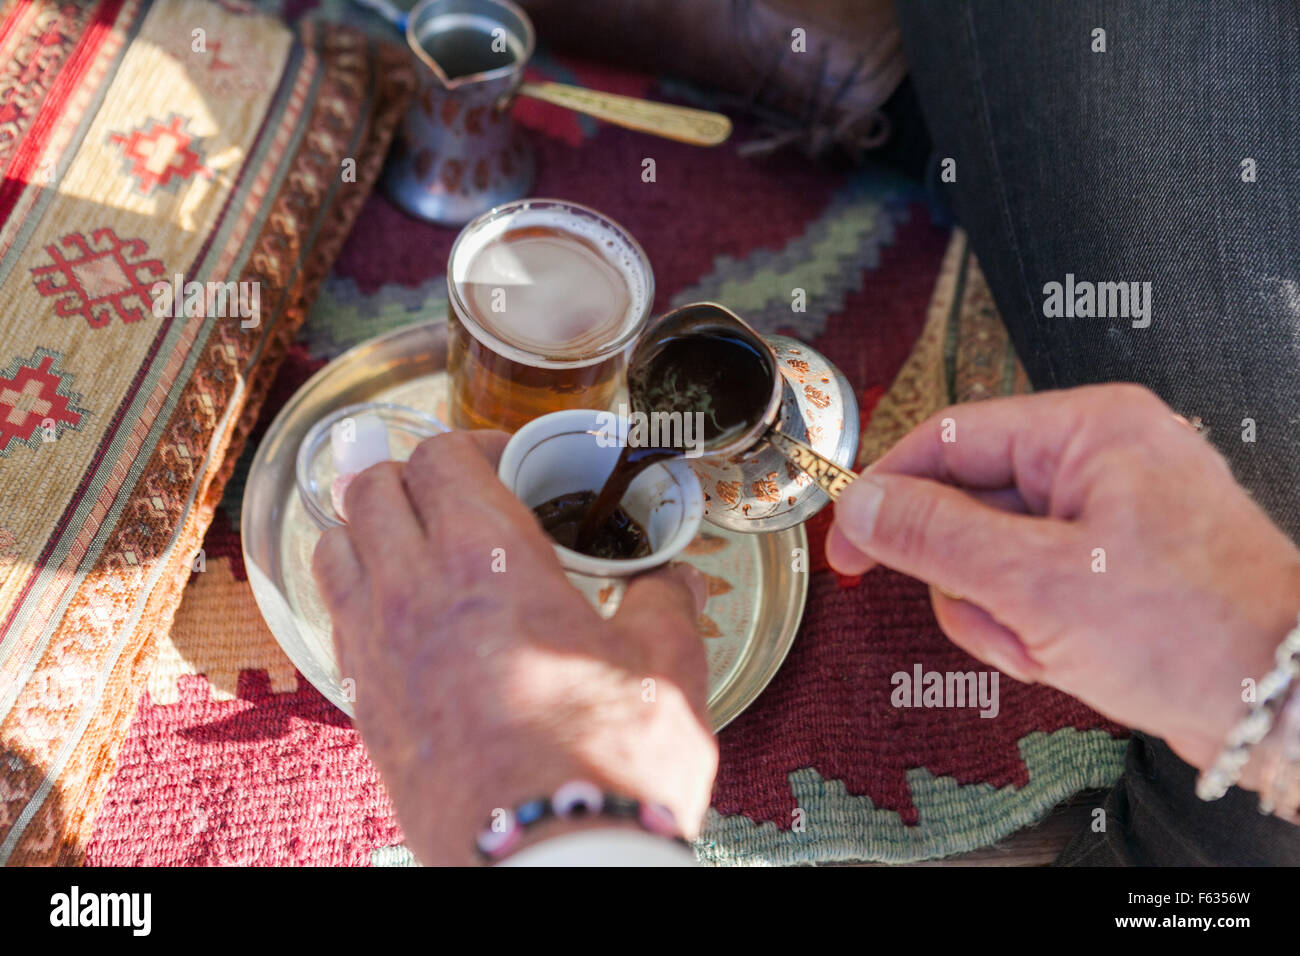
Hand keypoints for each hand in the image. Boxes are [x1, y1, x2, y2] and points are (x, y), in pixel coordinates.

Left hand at [311, 430, 716, 864]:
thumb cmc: (610, 765)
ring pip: (334, 543)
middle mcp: (414, 591)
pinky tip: (402, 612)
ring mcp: (377, 648)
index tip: (510, 464)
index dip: (476, 444)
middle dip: (416, 474)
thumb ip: (666, 603)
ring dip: (370, 525)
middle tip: (464, 498)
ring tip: (418, 544)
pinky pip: (332, 613)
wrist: (551, 867)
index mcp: (488, 560)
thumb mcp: (668, 667)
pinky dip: (355, 588)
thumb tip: (673, 580)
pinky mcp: (362, 703)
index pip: (442, 455)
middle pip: (373, 486)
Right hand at [827, 384, 1299, 787]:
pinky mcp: (1111, 567)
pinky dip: (1031, 631)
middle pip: (967, 505)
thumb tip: (861, 504)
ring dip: (1001, 616)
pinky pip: (1029, 588)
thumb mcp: (1038, 582)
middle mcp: (1098, 461)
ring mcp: (1106, 517)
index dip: (887, 493)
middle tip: (1000, 618)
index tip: (850, 547)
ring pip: (991, 558)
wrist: (1286, 707)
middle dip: (970, 580)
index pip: (949, 439)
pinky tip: (1067, 657)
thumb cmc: (1195, 632)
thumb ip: (936, 536)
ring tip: (1047, 647)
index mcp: (1088, 430)